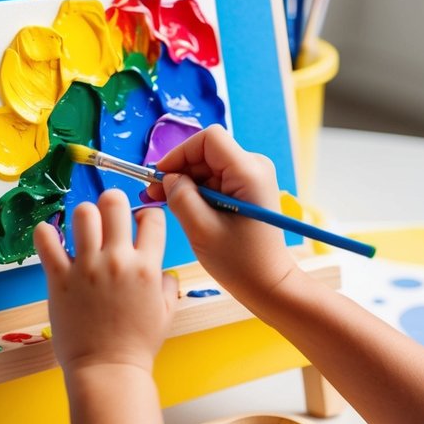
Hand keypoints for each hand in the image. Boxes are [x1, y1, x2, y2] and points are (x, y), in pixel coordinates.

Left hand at [34, 189, 177, 375]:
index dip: (146, 215)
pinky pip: (47, 242)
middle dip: (113, 203)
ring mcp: (87, 268)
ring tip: (82, 230)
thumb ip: (167, 284)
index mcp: (147, 267)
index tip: (138, 223)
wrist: (107, 369)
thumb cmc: (136, 344)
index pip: (152, 218)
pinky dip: (46, 234)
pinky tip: (51, 237)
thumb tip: (163, 269)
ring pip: (83, 214)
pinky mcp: (60, 279)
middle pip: (114, 203)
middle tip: (108, 216)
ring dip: (83, 216)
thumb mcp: (166, 313)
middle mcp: (117, 261)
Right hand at [145, 125, 297, 299]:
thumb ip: (181, 197)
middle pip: (207, 152)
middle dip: (179, 170)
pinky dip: (196, 191)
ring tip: (165, 203)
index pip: (209, 139)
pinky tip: (183, 208)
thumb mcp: (201, 229)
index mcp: (249, 172)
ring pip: (208, 166)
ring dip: (185, 182)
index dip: (180, 153)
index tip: (160, 175)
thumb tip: (169, 177)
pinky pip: (215, 179)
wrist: (268, 283)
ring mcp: (252, 178)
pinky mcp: (247, 189)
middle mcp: (254, 168)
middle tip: (154, 194)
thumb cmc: (240, 262)